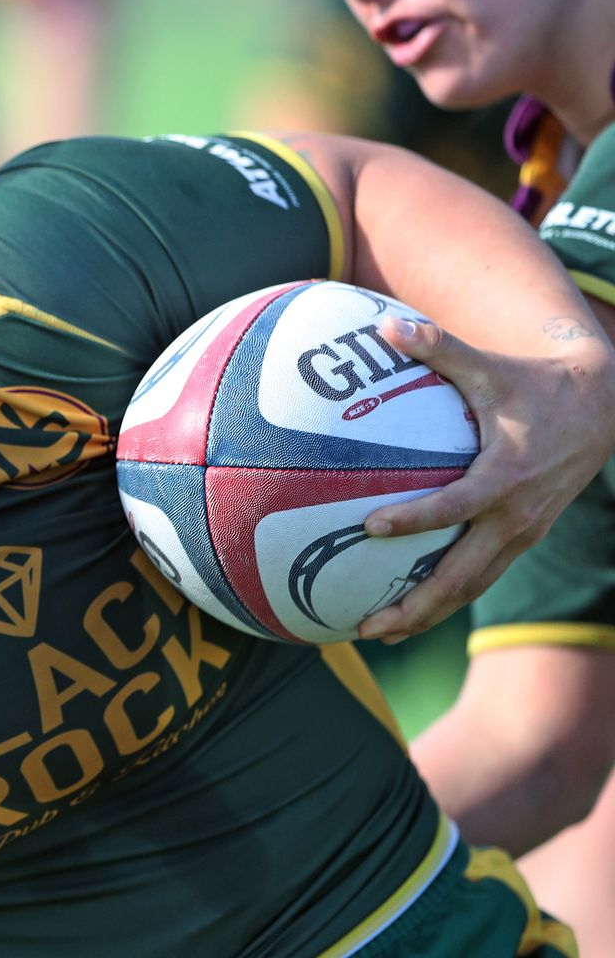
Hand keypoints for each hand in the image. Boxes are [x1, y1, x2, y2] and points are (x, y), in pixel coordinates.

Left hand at [357, 315, 614, 641]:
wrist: (601, 407)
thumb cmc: (533, 382)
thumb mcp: (489, 365)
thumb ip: (438, 348)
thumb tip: (385, 325)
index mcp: (507, 475)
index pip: (455, 505)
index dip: (415, 518)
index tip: (370, 526)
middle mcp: (516, 515)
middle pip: (463, 574)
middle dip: (416, 604)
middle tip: (367, 625)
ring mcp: (522, 532)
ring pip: (472, 586)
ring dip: (427, 612)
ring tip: (377, 632)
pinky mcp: (523, 538)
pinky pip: (481, 576)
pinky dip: (446, 597)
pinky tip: (407, 610)